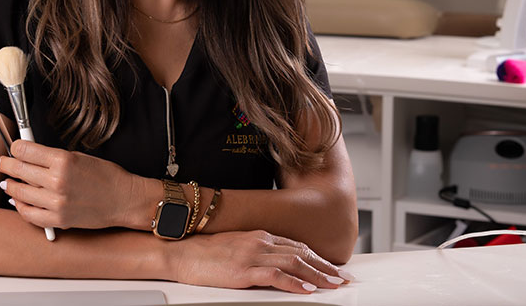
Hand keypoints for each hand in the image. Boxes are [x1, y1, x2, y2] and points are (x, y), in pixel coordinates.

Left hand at [0, 140, 136, 230]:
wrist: (123, 200)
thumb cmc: (106, 176)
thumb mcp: (79, 157)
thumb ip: (53, 157)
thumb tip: (30, 155)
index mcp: (63, 161)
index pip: (26, 151)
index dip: (15, 147)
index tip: (12, 147)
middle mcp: (57, 181)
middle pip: (19, 170)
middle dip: (7, 164)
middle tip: (1, 162)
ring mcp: (56, 203)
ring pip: (20, 193)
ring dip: (9, 186)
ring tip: (6, 183)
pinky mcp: (58, 220)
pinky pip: (29, 214)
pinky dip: (20, 206)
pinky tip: (18, 200)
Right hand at [171, 230, 353, 293]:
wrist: (181, 251)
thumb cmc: (204, 253)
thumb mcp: (236, 248)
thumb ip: (257, 252)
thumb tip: (275, 265)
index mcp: (259, 236)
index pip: (296, 246)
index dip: (318, 257)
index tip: (333, 268)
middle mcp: (260, 242)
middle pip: (301, 254)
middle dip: (325, 267)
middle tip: (343, 278)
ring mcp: (253, 255)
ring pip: (294, 263)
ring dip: (318, 275)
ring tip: (334, 285)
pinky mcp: (244, 270)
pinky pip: (276, 276)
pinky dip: (295, 283)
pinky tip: (307, 290)